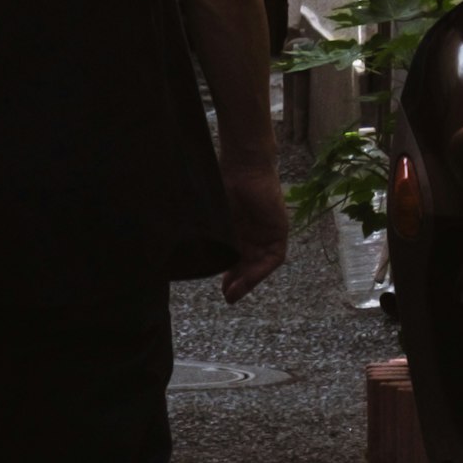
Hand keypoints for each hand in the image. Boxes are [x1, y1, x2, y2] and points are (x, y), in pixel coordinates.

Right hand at [217, 166, 292, 304]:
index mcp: (237, 231)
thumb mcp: (213, 216)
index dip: (229, 276)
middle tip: (227, 297)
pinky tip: (250, 276)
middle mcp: (253, 235)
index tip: (220, 290)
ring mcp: (266, 233)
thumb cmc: (224, 184)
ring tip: (235, 292)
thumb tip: (182, 251)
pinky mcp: (280, 230)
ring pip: (260, 265)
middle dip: (238, 283)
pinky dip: (263, 269)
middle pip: (248, 266)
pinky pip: (274, 257)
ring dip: (249, 280)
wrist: (244, 166)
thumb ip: (206, 233)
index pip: (235, 260)